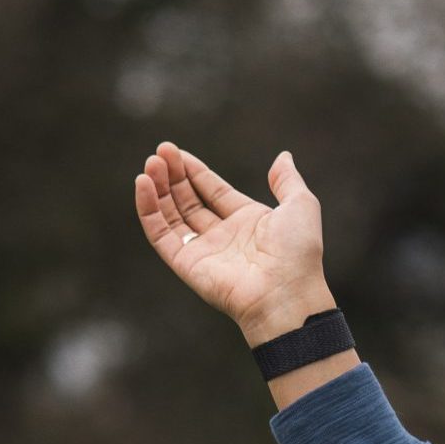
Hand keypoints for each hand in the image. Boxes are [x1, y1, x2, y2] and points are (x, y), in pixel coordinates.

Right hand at [133, 142, 335, 344]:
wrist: (286, 292)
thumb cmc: (298, 252)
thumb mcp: (301, 205)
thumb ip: (287, 180)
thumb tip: (283, 156)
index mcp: (247, 220)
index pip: (212, 190)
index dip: (194, 171)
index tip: (174, 151)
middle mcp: (223, 235)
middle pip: (189, 200)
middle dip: (173, 176)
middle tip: (159, 152)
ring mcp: (203, 250)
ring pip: (172, 214)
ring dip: (158, 189)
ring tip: (150, 164)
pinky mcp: (186, 263)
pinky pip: (161, 234)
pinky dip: (149, 210)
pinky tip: (143, 185)